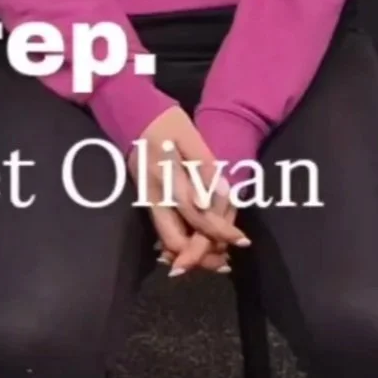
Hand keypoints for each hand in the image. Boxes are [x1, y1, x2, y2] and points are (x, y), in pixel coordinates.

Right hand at [134, 106, 249, 276]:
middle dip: (201, 256)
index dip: (220, 231)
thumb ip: (204, 166)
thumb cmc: (168, 124)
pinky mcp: (147, 202)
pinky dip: (181, 241)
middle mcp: (155, 196)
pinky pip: (163, 230)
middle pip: (176, 240)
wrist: (135, 115)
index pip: (197, 215)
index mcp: (168, 178)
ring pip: (167, 240)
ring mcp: (148, 201)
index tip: (242, 241)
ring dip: (191, 252)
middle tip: (226, 262)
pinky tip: (199, 241)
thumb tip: (220, 194)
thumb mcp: (190, 137)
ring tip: (218, 255)